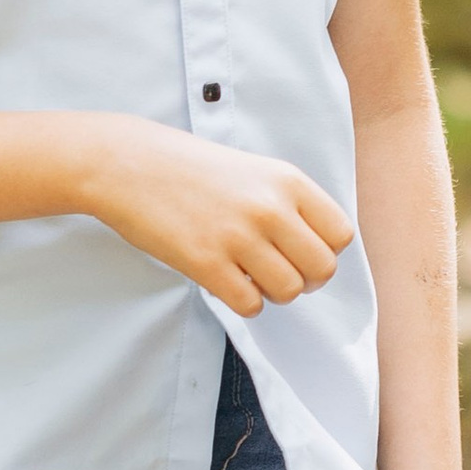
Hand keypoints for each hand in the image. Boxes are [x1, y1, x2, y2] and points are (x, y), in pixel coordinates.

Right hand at [80, 120, 353, 311]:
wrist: (129, 164)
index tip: (303, 253)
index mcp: (287, 181)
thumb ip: (288, 203)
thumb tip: (316, 249)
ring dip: (273, 292)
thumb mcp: (254, 170)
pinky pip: (250, 305)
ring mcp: (238, 236)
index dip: (326, 251)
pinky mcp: (206, 263)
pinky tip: (227, 282)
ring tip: (249, 276)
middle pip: (322, 269)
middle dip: (306, 280)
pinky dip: (244, 302)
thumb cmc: (191, 169)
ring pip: (289, 291)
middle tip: (279, 272)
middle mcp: (269, 208)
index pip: (341, 235)